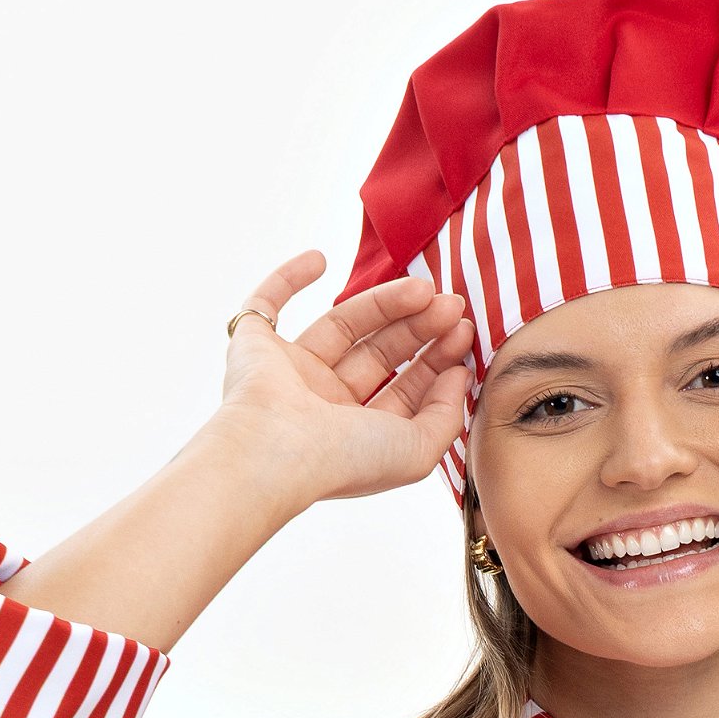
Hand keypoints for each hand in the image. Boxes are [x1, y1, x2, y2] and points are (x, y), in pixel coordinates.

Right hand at [216, 249, 475, 508]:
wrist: (276, 451)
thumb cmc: (345, 460)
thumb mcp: (419, 450)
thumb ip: (445, 416)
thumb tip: (457, 375)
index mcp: (359, 434)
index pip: (404, 390)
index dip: (437, 360)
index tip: (464, 332)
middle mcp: (325, 405)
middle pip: (379, 354)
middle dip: (419, 328)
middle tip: (452, 303)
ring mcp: (289, 374)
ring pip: (341, 325)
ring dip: (384, 301)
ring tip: (424, 287)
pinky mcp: (254, 346)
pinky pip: (266, 303)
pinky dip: (288, 278)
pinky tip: (320, 257)